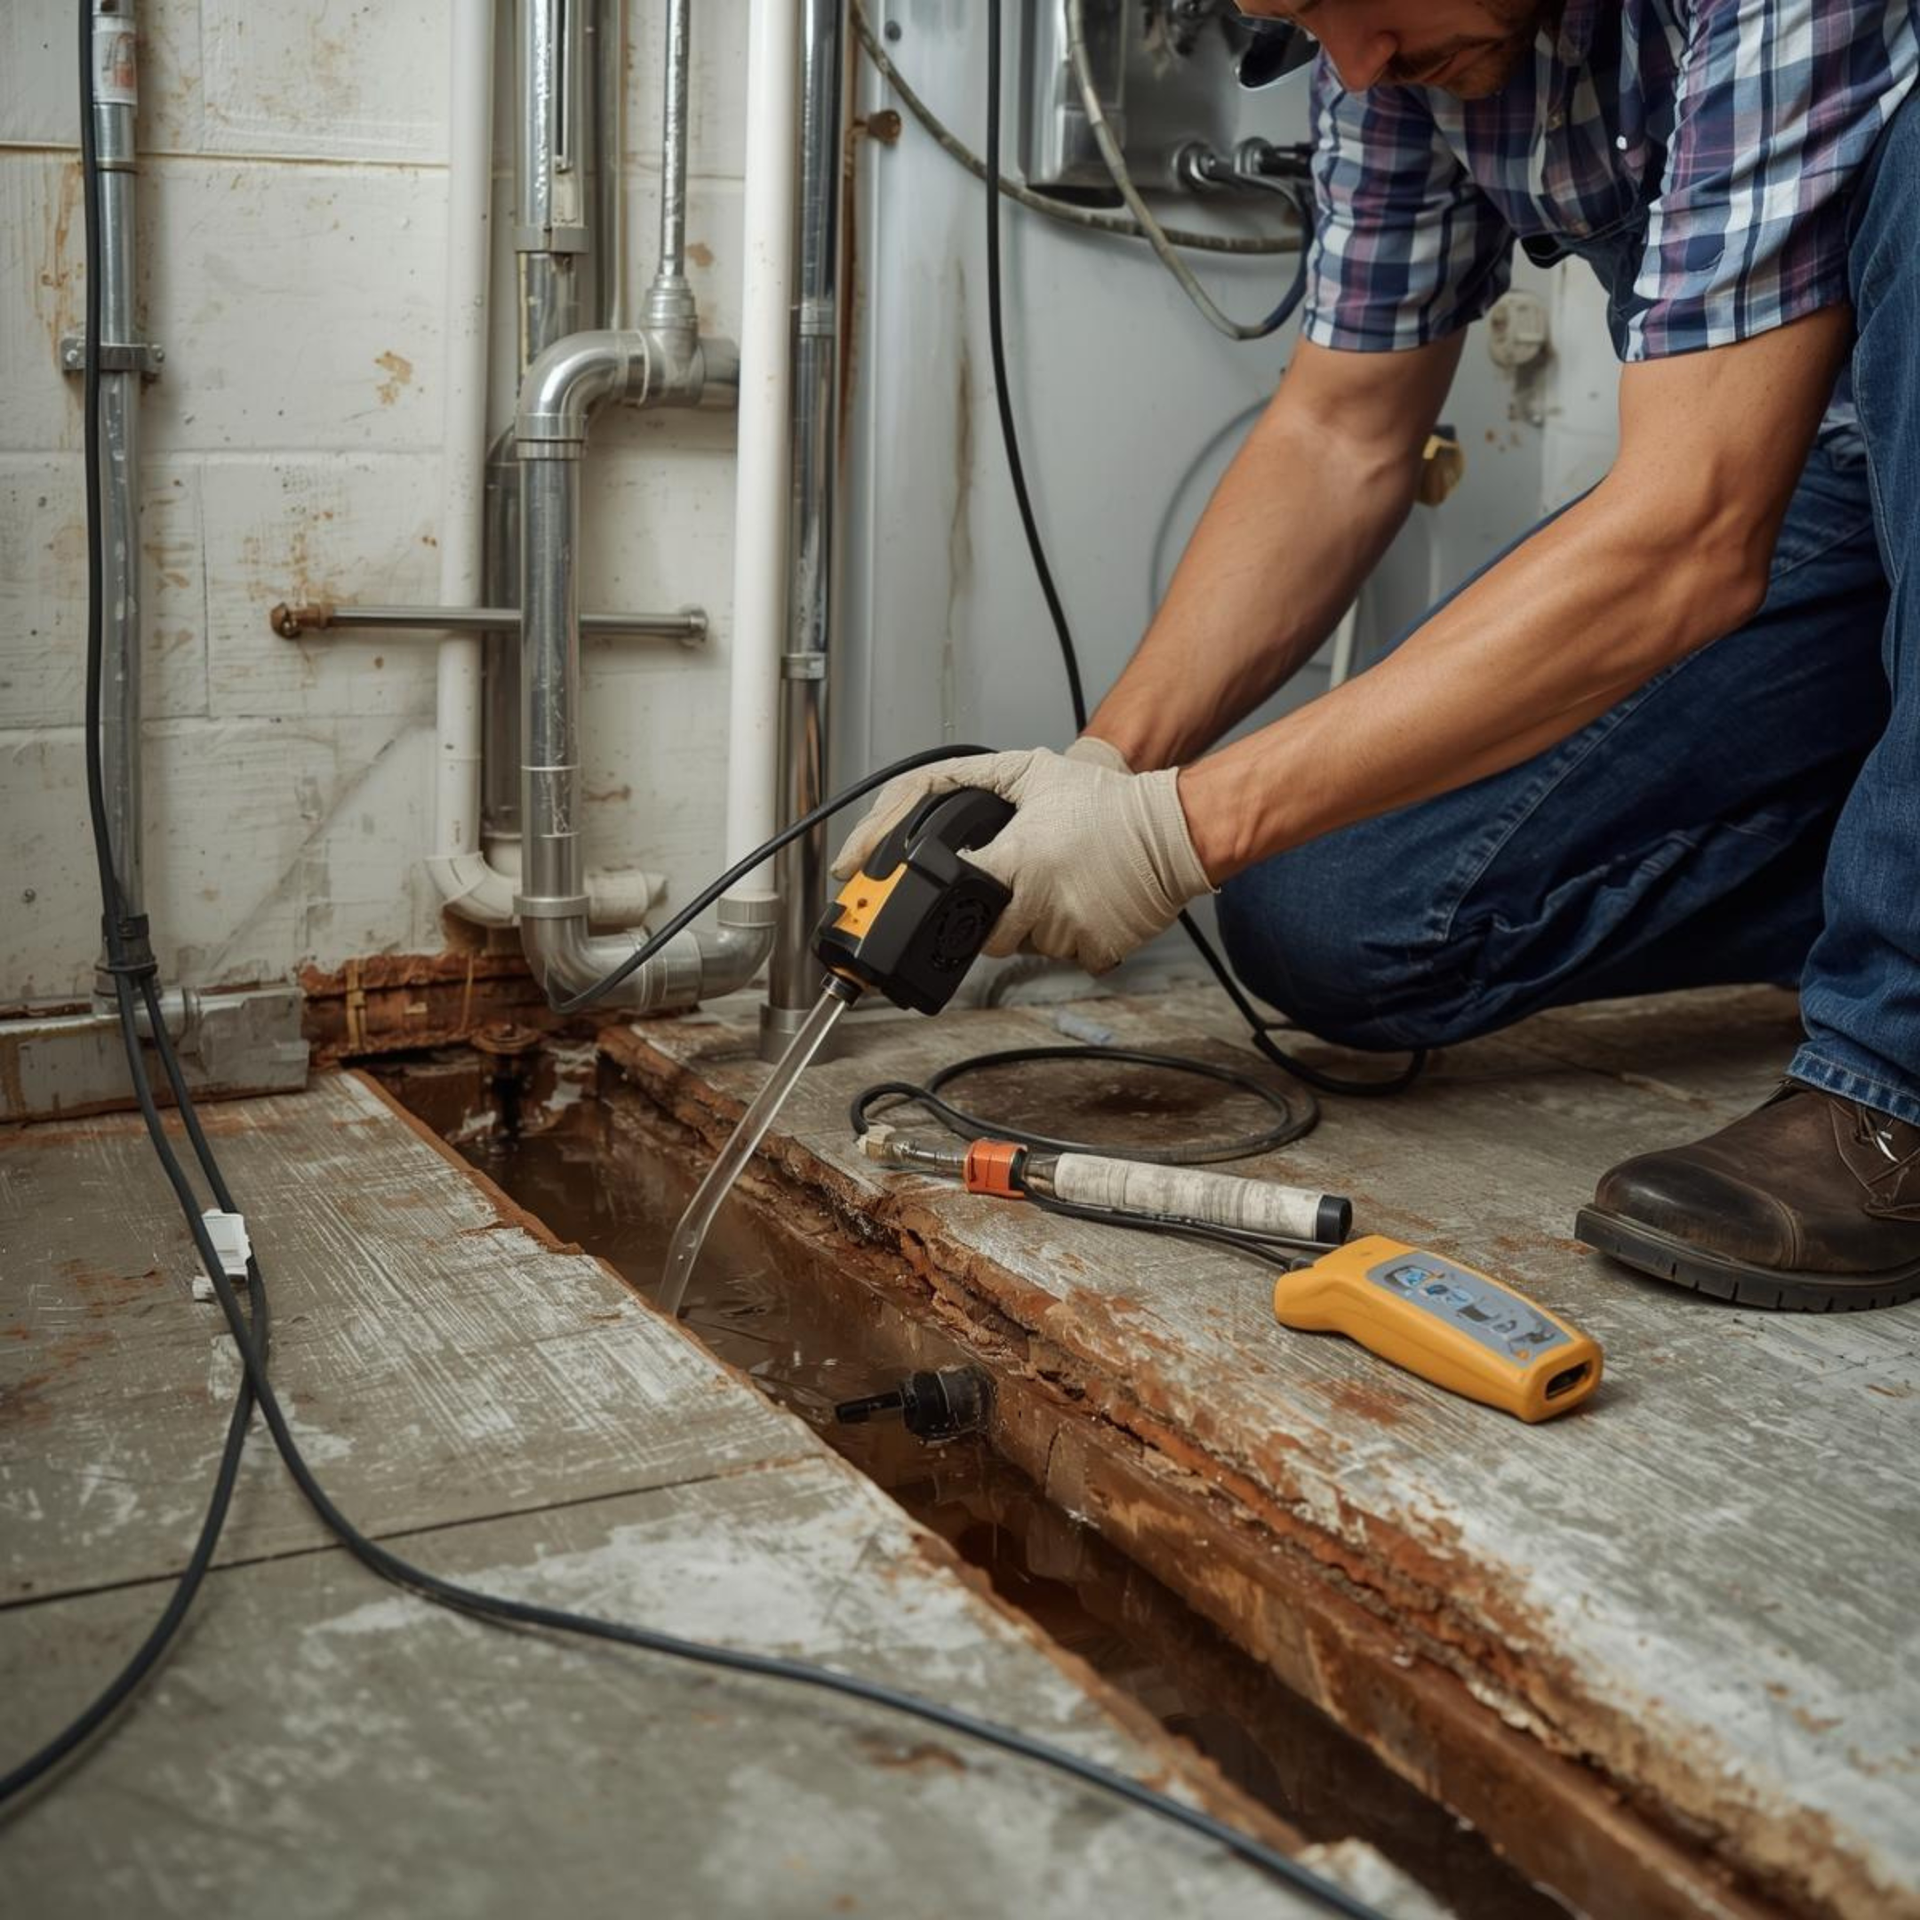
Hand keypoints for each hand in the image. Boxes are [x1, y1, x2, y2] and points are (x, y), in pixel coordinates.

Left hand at [830, 746, 1211, 973]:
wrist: (1172, 830)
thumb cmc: (1107, 803)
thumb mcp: (1033, 772)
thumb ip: (974, 778)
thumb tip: (923, 792)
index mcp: (1019, 859)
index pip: (957, 897)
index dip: (953, 896)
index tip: (954, 892)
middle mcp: (1040, 900)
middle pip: (988, 937)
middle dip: (993, 919)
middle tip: (1015, 892)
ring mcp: (1069, 931)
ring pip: (1030, 948)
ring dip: (1035, 928)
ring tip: (1057, 890)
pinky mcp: (1097, 951)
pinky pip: (1069, 958)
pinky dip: (1072, 941)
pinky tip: (1083, 907)